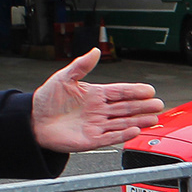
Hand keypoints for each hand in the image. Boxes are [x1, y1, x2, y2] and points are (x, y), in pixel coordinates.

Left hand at [31, 48, 163, 152]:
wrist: (33, 121)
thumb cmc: (47, 100)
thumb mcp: (64, 77)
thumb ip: (81, 65)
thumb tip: (95, 51)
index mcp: (96, 94)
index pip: (121, 92)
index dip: (135, 91)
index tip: (149, 90)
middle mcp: (99, 110)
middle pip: (126, 108)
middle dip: (143, 106)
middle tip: (159, 104)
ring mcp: (97, 125)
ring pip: (123, 123)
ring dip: (139, 121)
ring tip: (154, 118)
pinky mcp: (91, 140)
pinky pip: (111, 137)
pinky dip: (123, 135)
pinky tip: (135, 130)